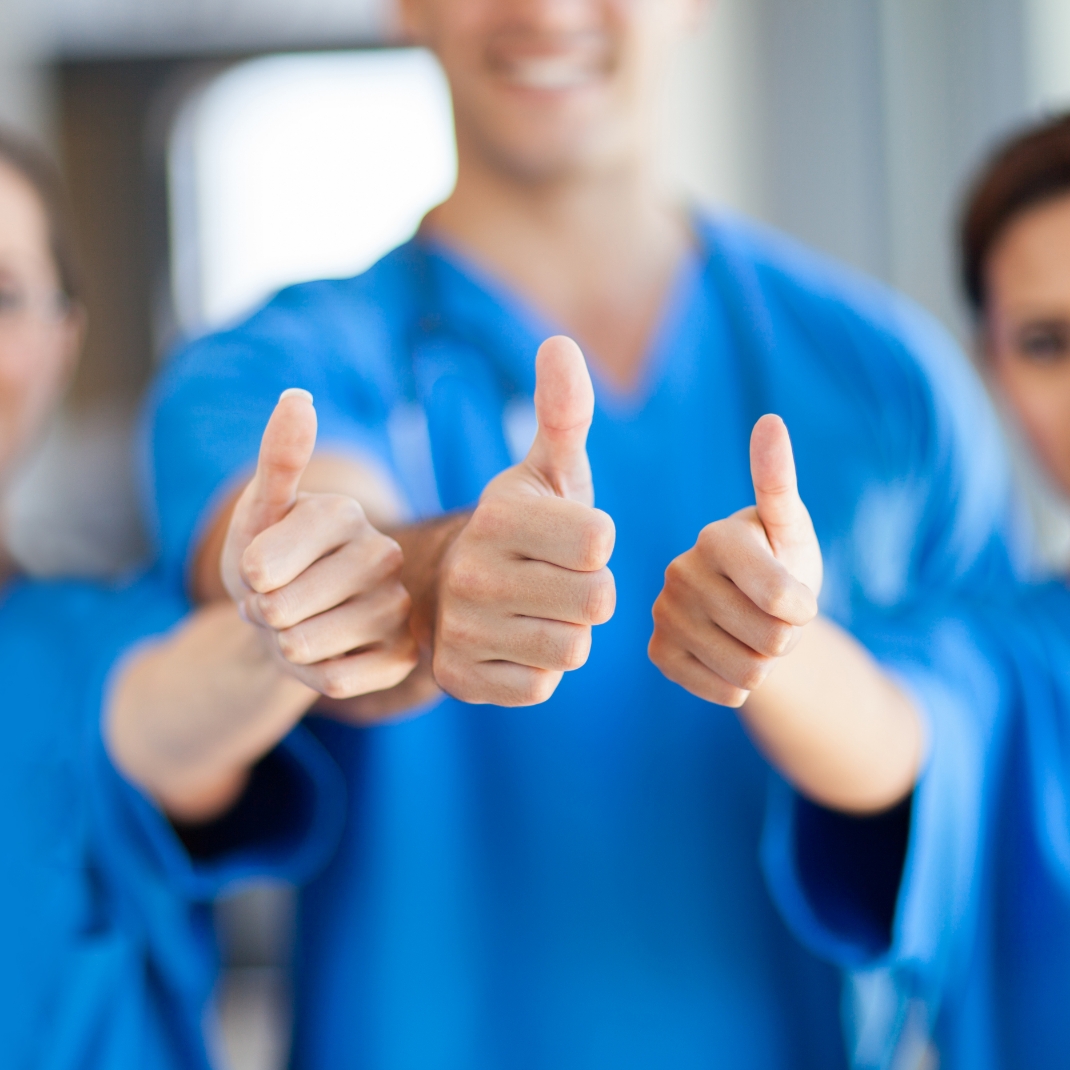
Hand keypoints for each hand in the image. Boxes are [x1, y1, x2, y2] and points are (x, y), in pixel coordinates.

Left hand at [221, 389, 418, 699]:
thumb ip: (277, 459)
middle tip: (279, 602)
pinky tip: (326, 655)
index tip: (259, 569)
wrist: (290, 621)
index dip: (245, 578)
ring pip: (306, 646)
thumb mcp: (257, 513)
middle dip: (263, 615)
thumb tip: (298, 396)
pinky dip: (313, 677)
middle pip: (283, 609)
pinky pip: (336, 681)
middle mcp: (383, 554)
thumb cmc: (267, 562)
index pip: (263, 564)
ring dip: (285, 647)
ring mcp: (399, 607)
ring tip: (299, 626)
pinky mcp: (403, 656)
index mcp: (345, 513)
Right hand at [432, 336, 615, 704]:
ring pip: (572, 647)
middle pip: (596, 599)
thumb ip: (563, 411)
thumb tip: (560, 343)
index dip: (595, 542)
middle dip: (589, 592)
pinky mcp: (459, 678)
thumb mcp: (546, 470)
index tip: (565, 537)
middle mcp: (472, 571)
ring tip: (535, 610)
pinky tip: (513, 643)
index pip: (600, 540)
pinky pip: (541, 686)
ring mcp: (461, 629)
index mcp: (498, 514)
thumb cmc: (523, 526)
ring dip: (567, 632)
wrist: (450, 588)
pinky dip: (537, 669)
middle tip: (554, 579)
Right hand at [649, 414, 821, 706]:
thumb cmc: (780, 560)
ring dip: (766, 663)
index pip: (782, 599)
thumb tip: (770, 421)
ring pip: (748, 672)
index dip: (804, 608)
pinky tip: (730, 657)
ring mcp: (664, 614)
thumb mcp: (791, 529)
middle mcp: (679, 572)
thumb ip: (780, 482)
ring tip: (753, 635)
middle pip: (770, 640)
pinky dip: (739, 684)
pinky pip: (722, 691)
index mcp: (716, 538)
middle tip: (773, 617)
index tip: (798, 596)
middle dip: (787, 638)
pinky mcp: (659, 652)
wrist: (752, 610)